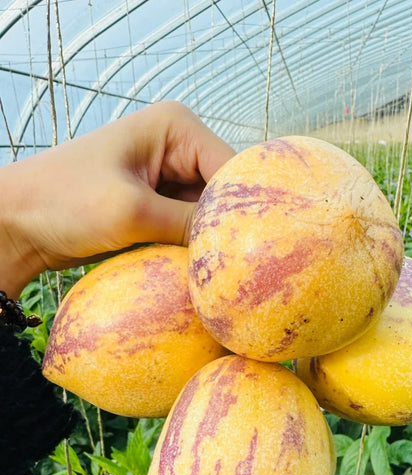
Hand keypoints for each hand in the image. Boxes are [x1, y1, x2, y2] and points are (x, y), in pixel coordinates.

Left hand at [0, 101, 234, 297]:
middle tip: (234, 264)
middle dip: (226, 227)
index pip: (233, 169)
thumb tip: (236, 243)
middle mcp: (179, 148)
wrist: (18, 224)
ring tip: (217, 269)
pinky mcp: (159, 207)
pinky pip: (190, 230)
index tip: (248, 247)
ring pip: (210, 216)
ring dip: (209, 242)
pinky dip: (192, 249)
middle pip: (225, 193)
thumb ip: (190, 224)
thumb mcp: (133, 212)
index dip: (243, 207)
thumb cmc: (63, 201)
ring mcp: (170, 180)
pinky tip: (195, 268)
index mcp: (177, 128)